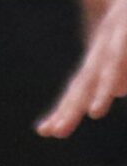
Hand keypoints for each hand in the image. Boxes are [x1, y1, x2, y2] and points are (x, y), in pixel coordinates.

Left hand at [43, 0, 126, 136]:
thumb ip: (123, 71)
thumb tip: (117, 92)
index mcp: (103, 51)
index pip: (80, 84)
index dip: (65, 107)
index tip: (47, 131)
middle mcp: (102, 43)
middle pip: (82, 80)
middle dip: (67, 107)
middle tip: (50, 132)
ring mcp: (115, 33)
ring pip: (102, 69)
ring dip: (94, 94)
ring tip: (89, 117)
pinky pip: (120, 55)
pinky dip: (113, 76)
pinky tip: (110, 96)